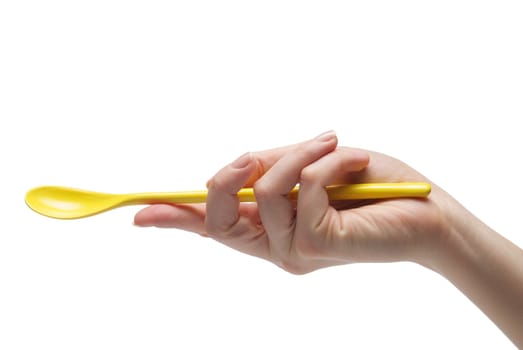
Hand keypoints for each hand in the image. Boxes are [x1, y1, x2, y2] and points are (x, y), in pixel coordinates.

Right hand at [134, 131, 448, 273]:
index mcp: (269, 228)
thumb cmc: (369, 186)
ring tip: (331, 143)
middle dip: (227, 174)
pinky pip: (304, 189)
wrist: (424, 212)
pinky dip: (327, 161)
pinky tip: (353, 159)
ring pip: (263, 194)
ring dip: (296, 155)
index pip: (213, 226)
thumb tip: (245, 162)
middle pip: (217, 219)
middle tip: (253, 153)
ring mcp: (294, 250)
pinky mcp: (319, 245)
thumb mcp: (311, 165)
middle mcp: (274, 246)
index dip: (175, 217)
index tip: (141, 213)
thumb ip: (275, 166)